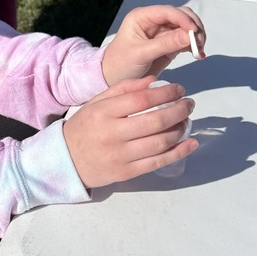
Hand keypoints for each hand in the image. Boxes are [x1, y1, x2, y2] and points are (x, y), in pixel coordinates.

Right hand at [62, 78, 196, 188]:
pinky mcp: (127, 173)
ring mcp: (120, 156)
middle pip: (156, 120)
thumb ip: (124, 89)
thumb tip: (155, 82)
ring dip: (180, 129)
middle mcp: (112, 134)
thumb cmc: (85, 127)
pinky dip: (179, 152)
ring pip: (160, 142)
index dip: (166, 93)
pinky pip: (158, 162)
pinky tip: (191, 143)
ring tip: (186, 121)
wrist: (65, 160)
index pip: (142, 99)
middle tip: (189, 104)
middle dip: (180, 110)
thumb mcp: (97, 102)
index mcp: (104, 113)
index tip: (179, 89)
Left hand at [102, 5, 205, 85]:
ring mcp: (162, 32)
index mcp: (142, 17)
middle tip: (200, 42)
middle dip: (193, 27)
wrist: (114, 78)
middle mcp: (153, 21)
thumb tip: (189, 35)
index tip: (194, 31)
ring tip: (199, 51)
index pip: (167, 12)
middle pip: (181, 16)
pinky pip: (185, 40)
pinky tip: (198, 54)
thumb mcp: (141, 54)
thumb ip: (165, 44)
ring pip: (186, 27)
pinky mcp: (169, 44)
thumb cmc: (120, 63)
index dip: (183, 19)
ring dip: (196, 37)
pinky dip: (194, 45)